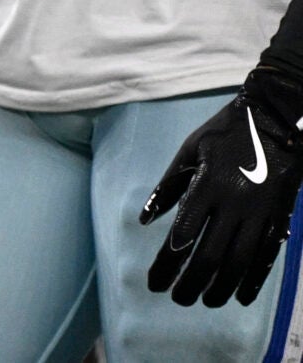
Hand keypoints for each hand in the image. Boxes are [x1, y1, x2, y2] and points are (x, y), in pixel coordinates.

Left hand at [143, 73, 302, 307]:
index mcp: (207, 186)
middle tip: (177, 300)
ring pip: (240, 262)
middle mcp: (235, 204)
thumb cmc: (224, 134)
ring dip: (221, 287)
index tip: (154, 281)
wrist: (276, 121)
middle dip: (191, 282)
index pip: (183, 234)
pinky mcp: (279, 218)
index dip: (167, 263)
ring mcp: (260, 213)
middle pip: (210, 255)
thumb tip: (145, 221)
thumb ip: (167, 188)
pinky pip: (266, 256)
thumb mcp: (188, 152)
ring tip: (205, 302)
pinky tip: (240, 296)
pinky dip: (254, 280)